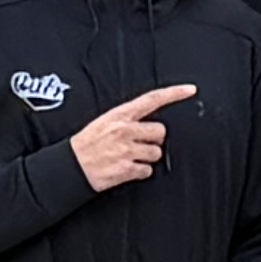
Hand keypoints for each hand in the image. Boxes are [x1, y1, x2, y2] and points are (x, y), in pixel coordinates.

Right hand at [65, 80, 191, 189]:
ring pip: (156, 153)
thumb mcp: (105, 122)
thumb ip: (128, 119)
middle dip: (153, 139)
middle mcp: (124, 130)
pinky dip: (140, 171)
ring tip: (129, 157)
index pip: (151, 99)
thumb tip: (149, 121)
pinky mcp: (126, 169)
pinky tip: (126, 168)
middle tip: (138, 144)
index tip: (190, 90)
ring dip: (147, 157)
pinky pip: (147, 170)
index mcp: (120, 115)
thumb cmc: (88, 144)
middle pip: (160, 131)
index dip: (173, 94)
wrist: (70, 166)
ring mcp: (126, 150)